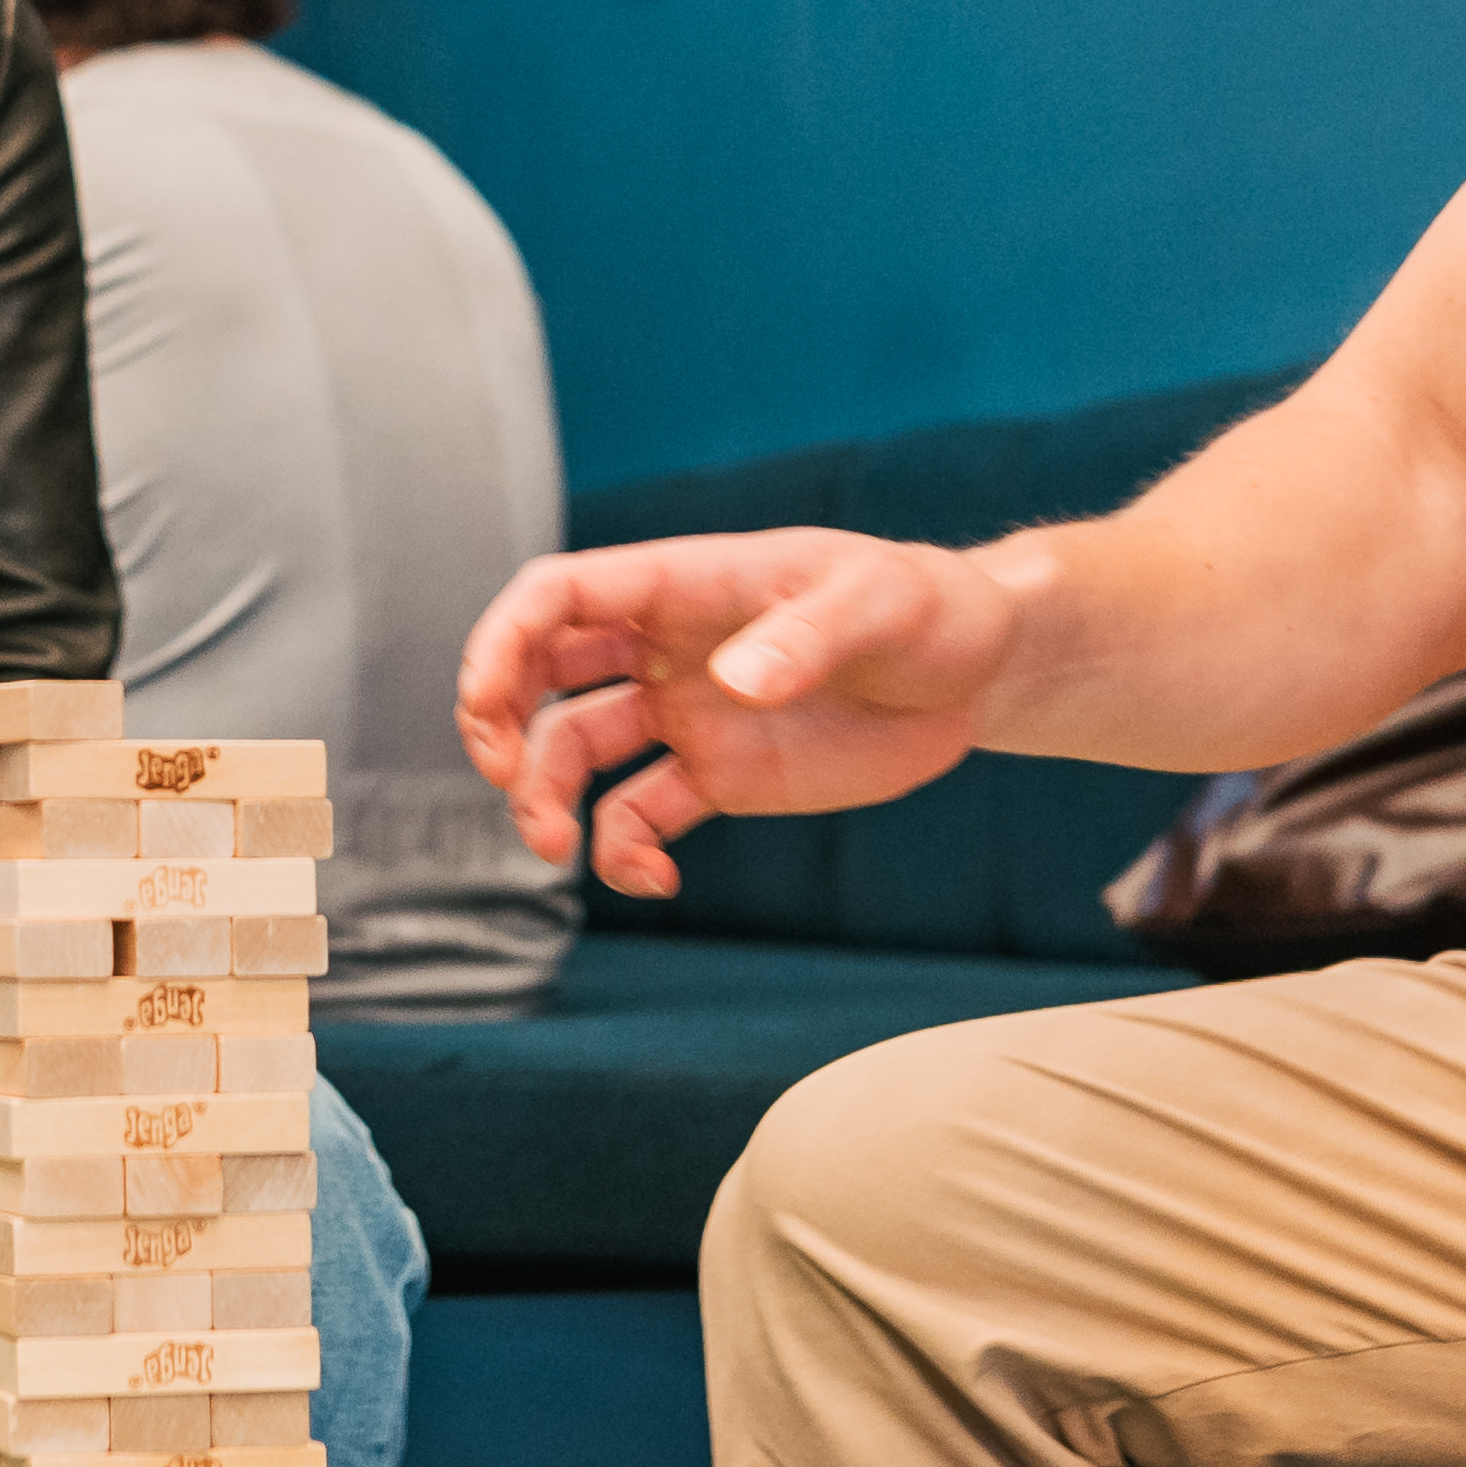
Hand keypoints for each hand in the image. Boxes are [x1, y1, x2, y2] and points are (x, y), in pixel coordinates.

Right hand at [453, 529, 1022, 897]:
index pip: (559, 595)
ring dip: (545, 797)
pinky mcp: (719, 776)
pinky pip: (639, 816)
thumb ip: (805, 636)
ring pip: (575, 750)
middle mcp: (666, 646)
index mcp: (684, 583)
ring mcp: (687, 713)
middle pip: (539, 672)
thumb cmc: (927, 608)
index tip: (486, 704)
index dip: (503, 640)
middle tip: (506, 779)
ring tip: (558, 851)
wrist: (978, 667)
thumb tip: (729, 683)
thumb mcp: (878, 605)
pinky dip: (625, 853)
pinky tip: (655, 883)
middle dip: (499, 721)